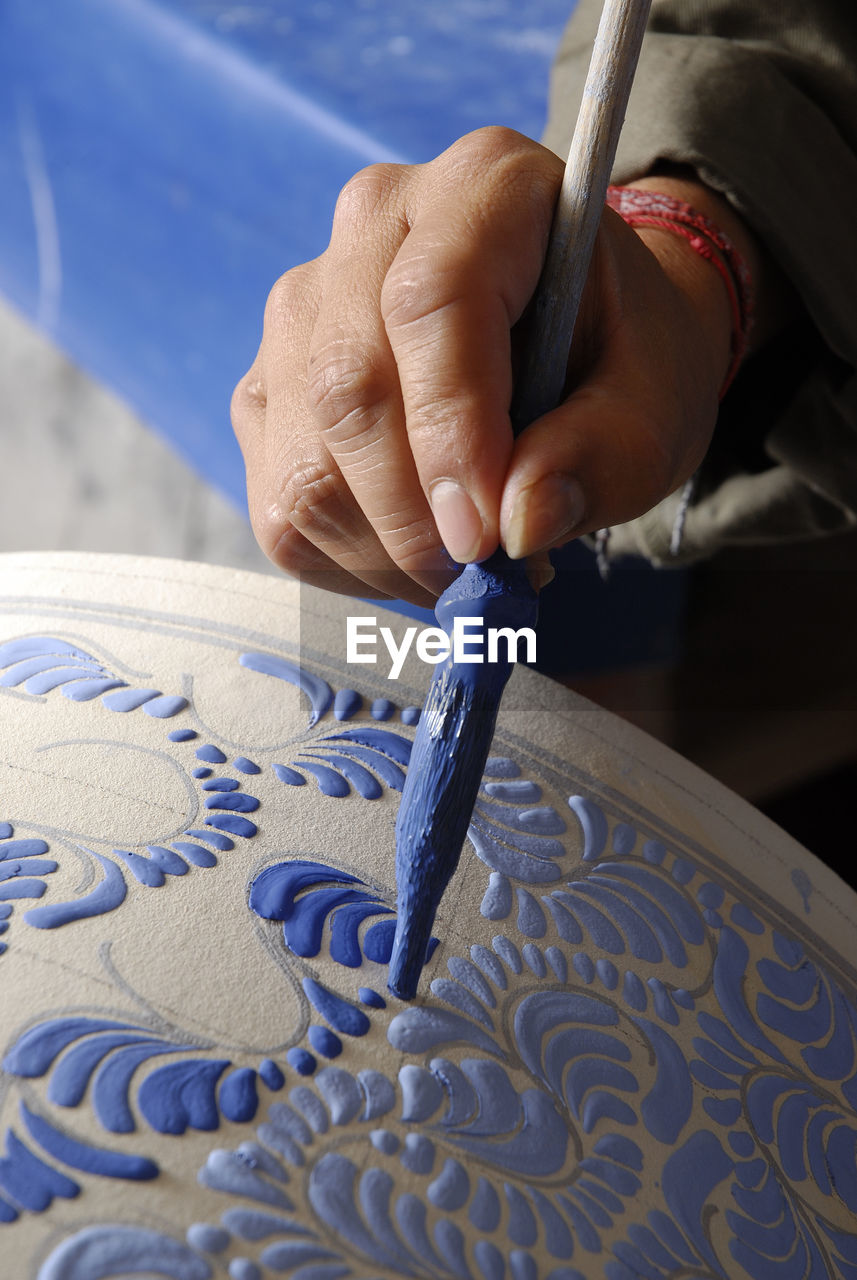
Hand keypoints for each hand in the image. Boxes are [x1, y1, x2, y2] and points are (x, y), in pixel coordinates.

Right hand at [232, 128, 752, 603]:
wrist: (576, 342)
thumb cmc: (620, 360)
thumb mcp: (657, 403)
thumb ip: (607, 454)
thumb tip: (517, 527)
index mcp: (483, 187)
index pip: (431, 303)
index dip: (451, 432)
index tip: (486, 538)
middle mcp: (372, 227)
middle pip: (349, 388)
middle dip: (415, 518)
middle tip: (484, 578)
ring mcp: (304, 307)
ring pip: (303, 462)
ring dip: (384, 553)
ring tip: (465, 570)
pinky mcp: (273, 387)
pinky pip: (279, 505)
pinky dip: (347, 561)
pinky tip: (413, 557)